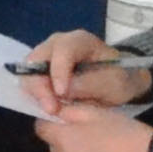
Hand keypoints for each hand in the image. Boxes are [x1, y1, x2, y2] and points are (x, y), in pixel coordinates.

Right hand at [18, 29, 150, 111]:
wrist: (123, 82)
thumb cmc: (121, 78)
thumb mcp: (115, 82)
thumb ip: (90, 84)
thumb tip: (63, 91)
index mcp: (79, 40)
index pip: (62, 50)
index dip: (58, 71)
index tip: (61, 94)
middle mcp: (58, 44)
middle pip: (37, 59)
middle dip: (40, 85)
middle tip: (51, 109)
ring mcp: (48, 56)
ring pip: (29, 72)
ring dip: (37, 93)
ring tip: (52, 111)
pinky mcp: (43, 70)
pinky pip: (32, 81)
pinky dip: (37, 96)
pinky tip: (49, 107)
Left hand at [34, 102, 152, 151]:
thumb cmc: (123, 133)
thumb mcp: (95, 112)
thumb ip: (69, 111)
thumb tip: (56, 112)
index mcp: (62, 141)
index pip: (40, 127)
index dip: (51, 119)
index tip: (66, 115)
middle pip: (54, 145)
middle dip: (65, 136)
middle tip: (89, 129)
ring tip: (101, 145)